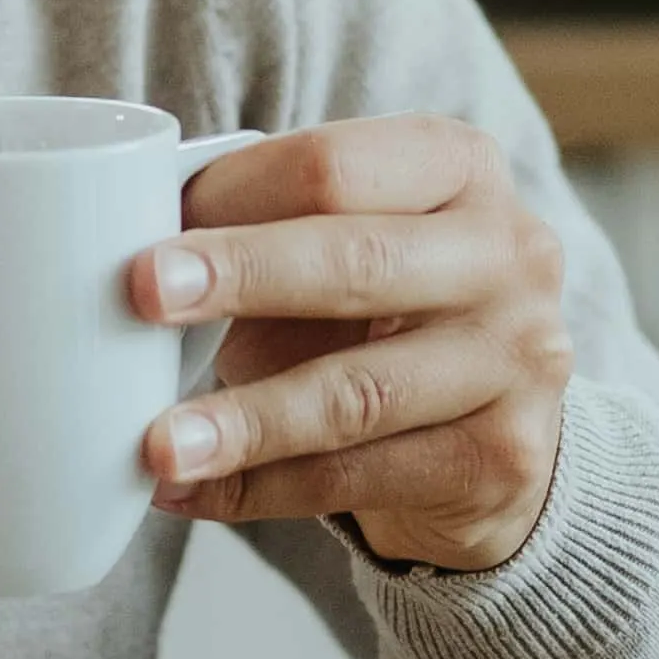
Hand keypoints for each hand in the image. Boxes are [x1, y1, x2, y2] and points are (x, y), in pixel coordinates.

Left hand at [132, 118, 570, 577]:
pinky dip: (256, 491)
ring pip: (358, 392)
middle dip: (242, 276)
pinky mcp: (504, 456)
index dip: (234, 195)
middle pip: (359, 260)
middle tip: (140, 295)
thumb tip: (137, 258)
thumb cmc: (382, 313)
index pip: (336, 166)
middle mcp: (510, 252)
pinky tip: (184, 493)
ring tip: (157, 442)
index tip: (146, 229)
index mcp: (460, 167)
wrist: (491, 432)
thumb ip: (263, 235)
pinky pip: (356, 479)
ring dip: (244, 421)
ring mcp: (520, 358)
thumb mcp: (340, 248)